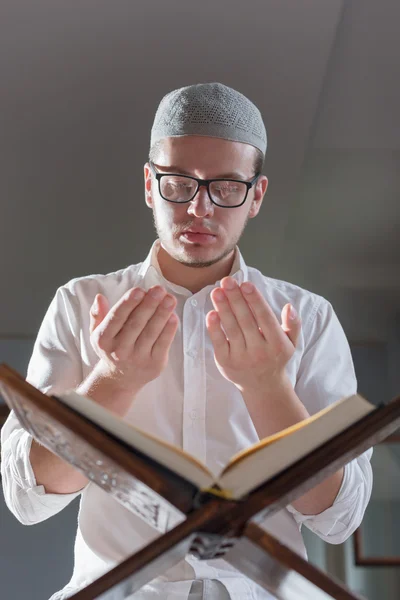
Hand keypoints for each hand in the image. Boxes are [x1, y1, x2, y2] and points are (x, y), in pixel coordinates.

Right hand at [88, 286, 178, 393]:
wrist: (120, 380)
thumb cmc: (112, 348)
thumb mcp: (97, 332)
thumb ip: (98, 314)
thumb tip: (99, 297)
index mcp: (103, 339)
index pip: (116, 317)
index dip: (128, 303)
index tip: (139, 290)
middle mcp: (119, 350)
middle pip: (136, 324)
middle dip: (149, 305)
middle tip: (159, 289)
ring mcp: (137, 358)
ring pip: (151, 332)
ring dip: (162, 314)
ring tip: (170, 299)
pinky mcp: (154, 365)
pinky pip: (163, 344)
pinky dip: (169, 330)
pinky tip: (173, 316)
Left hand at [206, 277, 300, 392]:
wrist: (263, 386)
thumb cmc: (275, 357)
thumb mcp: (291, 343)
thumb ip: (293, 324)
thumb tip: (289, 306)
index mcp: (277, 344)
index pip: (265, 317)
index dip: (255, 300)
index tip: (246, 284)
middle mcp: (260, 351)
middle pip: (246, 320)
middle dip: (236, 298)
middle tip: (227, 281)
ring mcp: (242, 358)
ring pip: (231, 328)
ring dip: (223, 308)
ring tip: (217, 291)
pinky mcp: (226, 362)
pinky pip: (219, 342)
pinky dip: (214, 327)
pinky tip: (211, 313)